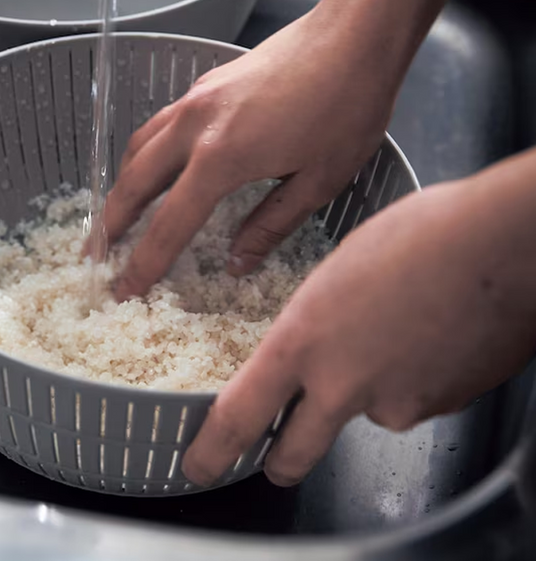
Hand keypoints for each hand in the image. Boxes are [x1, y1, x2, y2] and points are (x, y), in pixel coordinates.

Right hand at [102, 0, 403, 298]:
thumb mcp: (318, 180)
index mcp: (221, 157)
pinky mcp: (206, 83)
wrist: (353, 34)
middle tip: (97, 254)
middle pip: (134, 181)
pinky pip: (159, 124)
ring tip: (118, 214)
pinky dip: (146, 153)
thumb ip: (270, 224)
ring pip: (139, 146)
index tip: (124, 289)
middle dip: (111, 222)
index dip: (144, 262)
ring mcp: (196, 99)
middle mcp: (195, 125)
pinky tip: (158, 165)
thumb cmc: (347, 107)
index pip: (169, 223)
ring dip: (123, 184)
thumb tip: (237, 262)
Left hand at [181, 156, 535, 487]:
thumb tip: (317, 340)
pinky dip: (411, 382)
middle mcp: (343, 386)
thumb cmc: (419, 236)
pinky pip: (412, 402)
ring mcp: (396, 405)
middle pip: (294, 454)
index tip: (197, 463)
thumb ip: (316, 321)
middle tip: (275, 458)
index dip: (212, 449)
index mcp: (303, 341)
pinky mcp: (441, 410)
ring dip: (368, 392)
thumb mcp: (336, 271)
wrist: (501, 246)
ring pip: (365, 414)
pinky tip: (426, 336)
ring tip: (392, 333)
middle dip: (280, 461)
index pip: (241, 415)